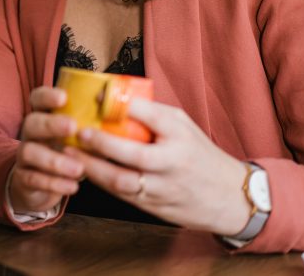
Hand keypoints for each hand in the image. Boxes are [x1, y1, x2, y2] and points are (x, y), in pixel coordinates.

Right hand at [7, 86, 84, 214]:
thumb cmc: (67, 155)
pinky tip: (72, 186)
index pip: (38, 99)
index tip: (64, 97)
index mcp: (44, 118)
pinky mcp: (23, 178)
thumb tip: (121, 125)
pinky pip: (33, 178)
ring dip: (54, 160)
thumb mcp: (78, 141)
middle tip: (72, 127)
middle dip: (51, 124)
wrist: (41, 186)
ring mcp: (23, 155)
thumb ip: (94, 133)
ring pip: (29, 151)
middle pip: (31, 122)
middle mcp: (31, 134)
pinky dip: (54, 183)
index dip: (47, 95)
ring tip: (78, 169)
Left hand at [67, 98, 249, 233]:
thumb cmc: (200, 155)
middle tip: (78, 132)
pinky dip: (101, 182)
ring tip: (71, 152)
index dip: (119, 105)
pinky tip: (86, 170)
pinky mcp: (156, 207)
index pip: (148, 114)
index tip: (95, 97)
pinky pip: (123, 195)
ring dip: (93, 167)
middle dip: (100, 142)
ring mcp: (164, 187)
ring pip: (122, 180)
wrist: (231, 198)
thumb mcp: (184, 126)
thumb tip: (114, 98)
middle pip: (132, 153)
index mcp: (180, 135)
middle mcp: (173, 161)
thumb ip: (153, 114)